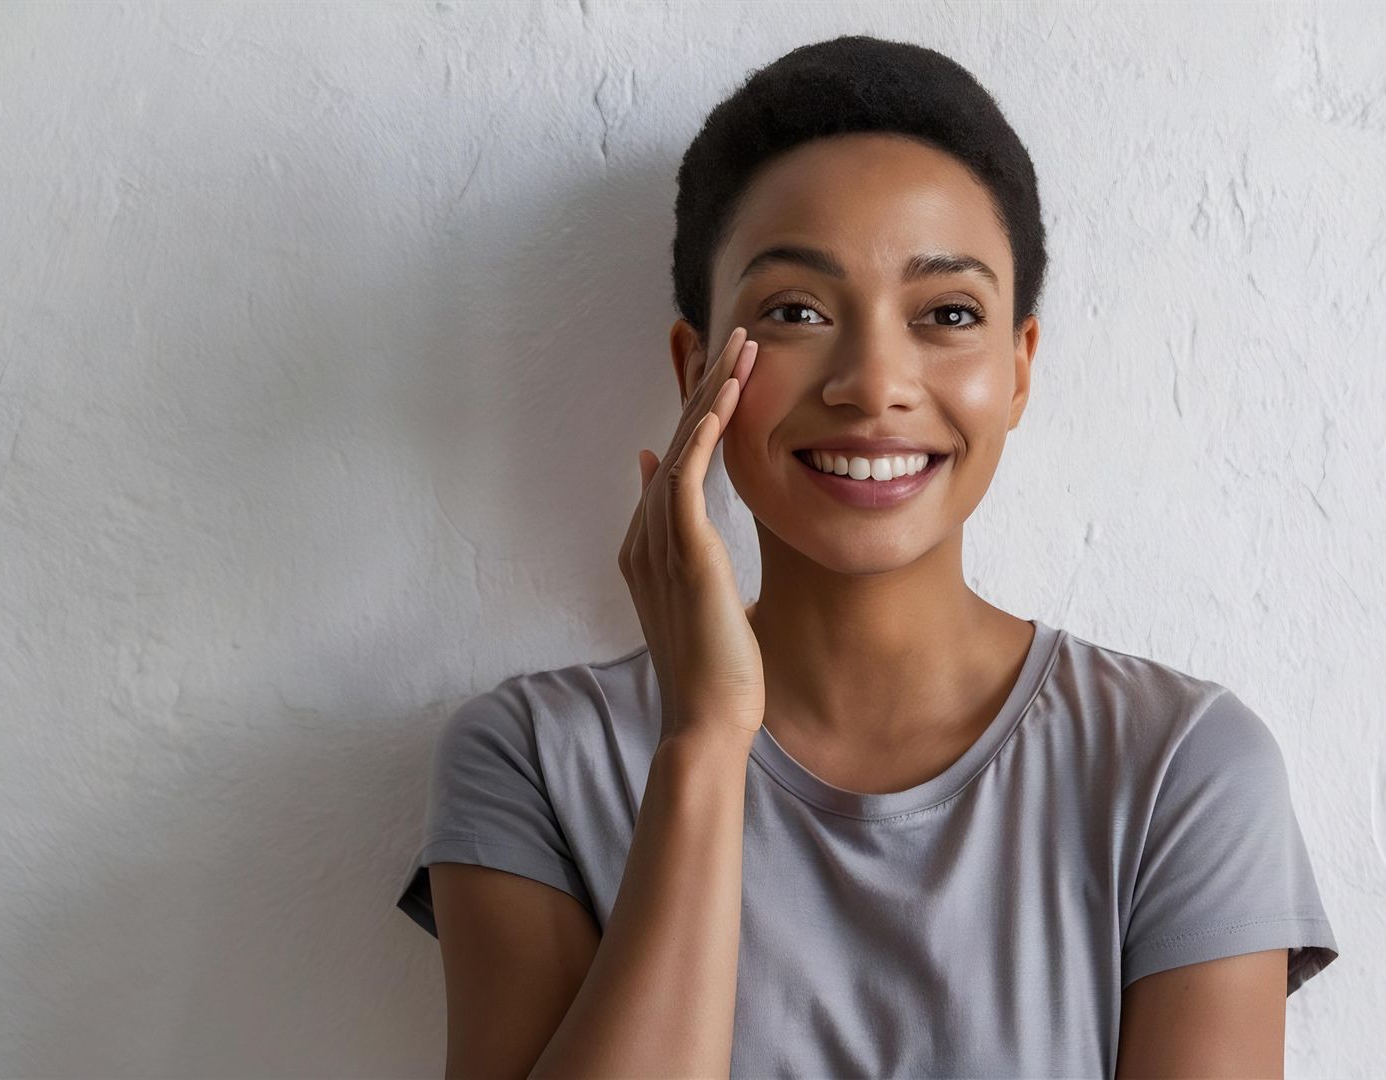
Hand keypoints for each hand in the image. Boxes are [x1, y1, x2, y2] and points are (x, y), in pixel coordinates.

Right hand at [618, 326, 763, 748]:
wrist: (707, 722)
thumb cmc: (717, 671)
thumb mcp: (702, 600)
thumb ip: (685, 546)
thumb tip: (663, 491)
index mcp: (650, 545)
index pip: (675, 458)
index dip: (698, 408)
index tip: (724, 366)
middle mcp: (646, 536)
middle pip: (674, 439)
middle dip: (704, 382)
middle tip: (736, 333)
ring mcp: (659, 543)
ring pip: (681, 446)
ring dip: (710, 391)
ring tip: (740, 344)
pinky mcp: (683, 552)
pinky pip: (686, 476)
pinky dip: (705, 431)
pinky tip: (726, 395)